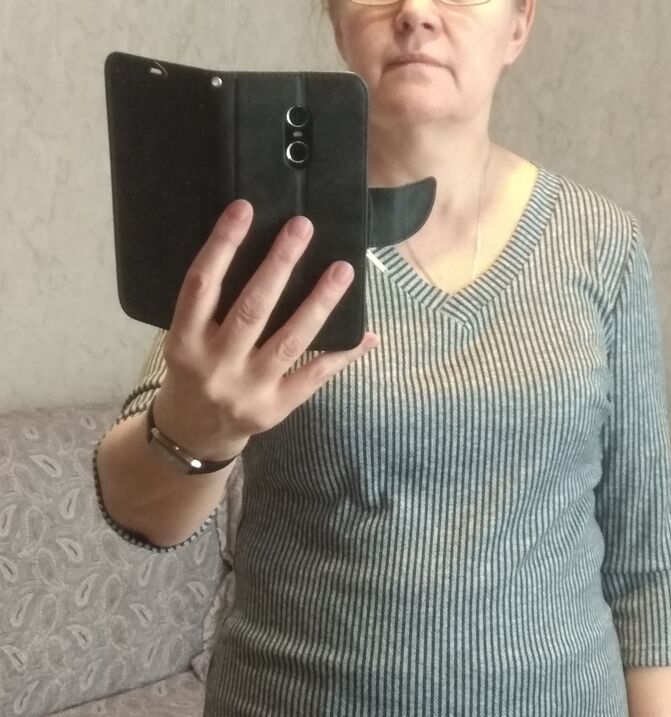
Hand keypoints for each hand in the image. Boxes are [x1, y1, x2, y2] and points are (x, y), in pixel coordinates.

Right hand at [153, 200, 378, 458]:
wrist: (194, 433)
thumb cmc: (194, 370)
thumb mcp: (186, 339)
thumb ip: (210, 304)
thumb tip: (258, 248)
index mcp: (184, 341)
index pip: (202, 285)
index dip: (222, 245)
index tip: (245, 208)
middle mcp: (216, 365)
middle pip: (252, 308)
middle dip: (280, 264)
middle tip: (303, 227)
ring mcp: (249, 389)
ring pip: (291, 340)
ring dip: (320, 302)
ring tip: (342, 269)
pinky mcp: (276, 408)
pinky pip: (315, 375)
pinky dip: (342, 354)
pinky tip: (365, 334)